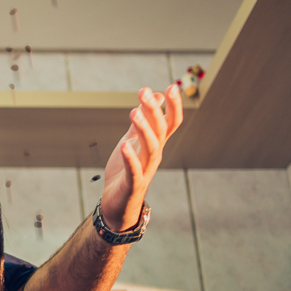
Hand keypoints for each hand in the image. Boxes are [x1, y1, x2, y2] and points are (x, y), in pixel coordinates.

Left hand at [99, 85, 182, 230]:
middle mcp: (155, 156)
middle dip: (153, 110)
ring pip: (151, 148)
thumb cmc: (125, 171)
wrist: (117, 205)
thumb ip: (143, 120)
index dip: (173, 106)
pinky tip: (124, 146)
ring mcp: (146, 170)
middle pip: (160, 131)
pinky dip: (130, 158)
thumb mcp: (132, 140)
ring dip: (144, 130)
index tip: (170, 86)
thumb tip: (154, 95)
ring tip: (133, 113)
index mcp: (155, 144)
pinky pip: (135, 170)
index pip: (171, 122)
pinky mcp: (134, 184)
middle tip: (143, 92)